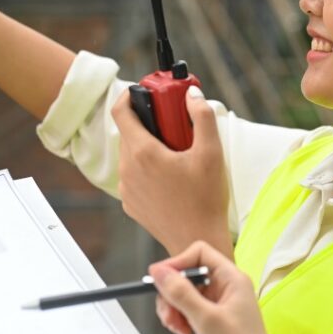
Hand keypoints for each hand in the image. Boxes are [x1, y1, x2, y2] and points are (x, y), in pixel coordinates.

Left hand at [111, 86, 231, 255]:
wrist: (197, 240)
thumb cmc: (205, 199)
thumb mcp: (212, 152)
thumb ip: (202, 116)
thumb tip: (193, 95)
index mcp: (143, 153)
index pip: (121, 111)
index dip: (130, 96)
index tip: (144, 93)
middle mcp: (128, 169)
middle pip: (129, 132)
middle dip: (148, 122)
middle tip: (173, 124)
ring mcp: (127, 188)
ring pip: (130, 154)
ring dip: (148, 146)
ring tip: (176, 152)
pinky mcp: (130, 203)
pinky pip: (133, 176)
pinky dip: (146, 168)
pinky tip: (170, 176)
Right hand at [150, 242, 297, 333]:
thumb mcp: (207, 319)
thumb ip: (182, 293)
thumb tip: (160, 271)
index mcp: (231, 278)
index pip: (199, 253)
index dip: (177, 263)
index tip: (159, 280)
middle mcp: (224, 288)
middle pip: (186, 275)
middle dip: (172, 293)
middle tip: (170, 313)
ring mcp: (216, 306)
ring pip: (183, 294)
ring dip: (173, 309)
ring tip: (178, 327)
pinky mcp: (210, 322)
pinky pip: (186, 311)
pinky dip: (179, 320)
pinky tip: (184, 333)